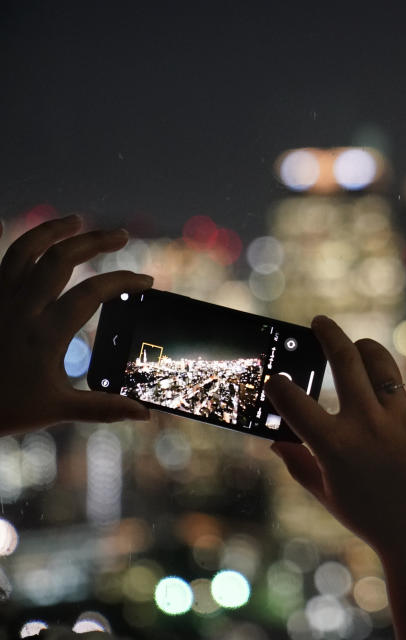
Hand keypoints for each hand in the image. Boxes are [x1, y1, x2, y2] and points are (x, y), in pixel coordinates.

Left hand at [0, 215, 153, 433]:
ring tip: (75, 220)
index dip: (124, 280)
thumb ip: (102, 408)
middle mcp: (21, 308)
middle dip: (95, 240)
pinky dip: (5, 240)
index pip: (93, 292)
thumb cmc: (4, 409)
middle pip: (61, 258)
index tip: (146, 280)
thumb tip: (144, 414)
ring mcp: (0, 300)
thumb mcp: (55, 410)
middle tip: (120, 235)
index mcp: (46, 333)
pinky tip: (9, 228)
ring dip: (53, 230)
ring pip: (25, 249)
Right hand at [265, 316, 405, 552]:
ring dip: (364, 346)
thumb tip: (274, 441)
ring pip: (380, 363)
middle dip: (327, 335)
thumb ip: (298, 464)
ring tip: (355, 346)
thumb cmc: (370, 515)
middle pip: (343, 362)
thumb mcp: (326, 493)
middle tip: (319, 323)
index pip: (295, 403)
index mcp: (335, 445)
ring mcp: (401, 418)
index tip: (275, 377)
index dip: (279, 386)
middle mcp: (367, 424)